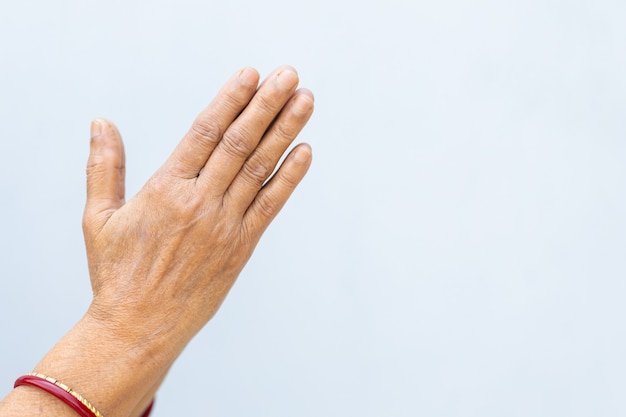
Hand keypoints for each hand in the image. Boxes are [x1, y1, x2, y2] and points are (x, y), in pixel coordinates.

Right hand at [83, 66, 312, 352]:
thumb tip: (101, 123)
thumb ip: (105, 166)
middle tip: (289, 76)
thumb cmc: (117, 274)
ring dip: (285, 132)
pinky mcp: (242, 247)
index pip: (204, 133)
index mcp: (165, 189)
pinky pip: (271, 206)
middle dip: (267, 105)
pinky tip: (305, 151)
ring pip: (260, 169)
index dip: (230, 101)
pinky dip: (290, 178)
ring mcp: (225, 225)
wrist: (140, 327)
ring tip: (305, 101)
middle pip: (240, 143)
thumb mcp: (99, 218)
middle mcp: (200, 202)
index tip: (250, 75)